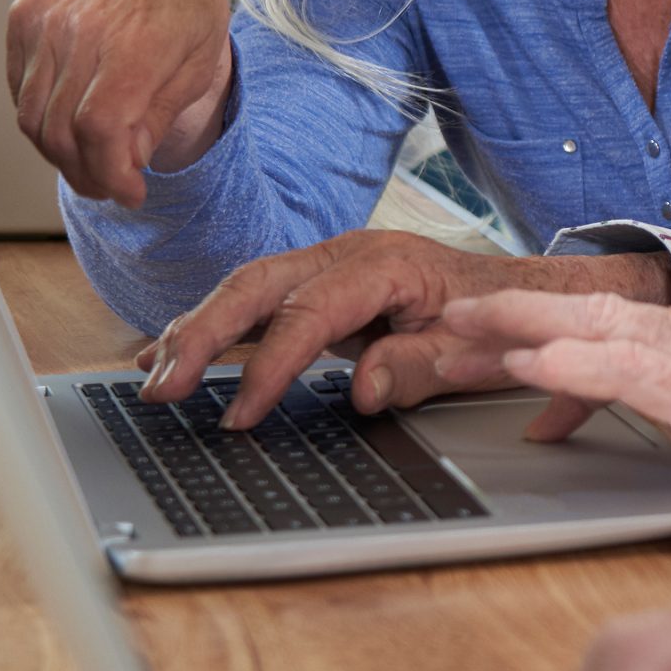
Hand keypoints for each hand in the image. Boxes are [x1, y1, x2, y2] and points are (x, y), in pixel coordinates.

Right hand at [6, 0, 232, 206]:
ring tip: (90, 162)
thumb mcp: (199, 63)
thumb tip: (126, 164)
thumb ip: (159, 116)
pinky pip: (19, 87)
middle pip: (61, 130)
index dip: (109, 174)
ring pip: (32, 115)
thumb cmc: (189, 3)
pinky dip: (38, 117)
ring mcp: (46, 22)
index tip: (129, 193)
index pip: (100, 129)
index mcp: (133, 45)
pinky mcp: (24, 16)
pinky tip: (68, 123)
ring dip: (58, 153)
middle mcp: (81, 31)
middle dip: (86, 173)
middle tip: (109, 186)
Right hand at [133, 228, 670, 426]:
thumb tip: (364, 389)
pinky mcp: (319, 281)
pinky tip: (172, 353)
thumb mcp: (472, 351)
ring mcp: (329, 263)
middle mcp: (347, 253)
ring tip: (149, 376)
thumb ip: (418, 367)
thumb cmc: (499, 321)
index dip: (268, 368)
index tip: (240, 416)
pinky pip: (257, 298)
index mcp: (384, 266)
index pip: (308, 317)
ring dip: (195, 330)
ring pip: (247, 288)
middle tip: (160, 389)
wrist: (522, 293)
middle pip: (257, 286)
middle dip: (202, 335)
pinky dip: (212, 325)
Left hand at [435, 290, 670, 521]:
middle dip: (519, 313)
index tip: (504, 342)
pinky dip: (574, 365)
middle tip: (449, 318)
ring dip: (522, 331)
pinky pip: (632, 372)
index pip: (627, 324)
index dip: (558, 328)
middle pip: (599, 310)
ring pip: (600, 330)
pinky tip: (531, 369)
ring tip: (458, 335)